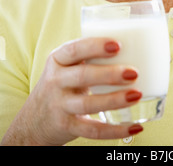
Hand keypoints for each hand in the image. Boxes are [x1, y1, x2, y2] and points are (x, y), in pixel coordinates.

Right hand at [1, 37, 142, 145]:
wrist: (34, 120)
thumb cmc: (61, 83)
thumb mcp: (66, 65)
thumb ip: (88, 55)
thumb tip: (132, 43)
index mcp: (58, 60)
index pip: (74, 50)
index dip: (96, 46)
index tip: (117, 45)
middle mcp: (56, 81)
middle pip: (83, 76)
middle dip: (109, 74)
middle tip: (133, 72)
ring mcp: (60, 105)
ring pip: (88, 104)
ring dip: (114, 100)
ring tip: (136, 95)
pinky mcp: (67, 126)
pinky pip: (93, 130)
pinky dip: (115, 130)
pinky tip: (134, 126)